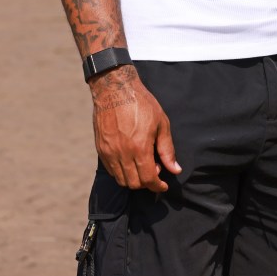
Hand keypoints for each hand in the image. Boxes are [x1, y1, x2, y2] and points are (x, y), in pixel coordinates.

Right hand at [90, 65, 180, 191]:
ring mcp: (109, 153)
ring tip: (142, 164)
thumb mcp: (161, 123)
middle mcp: (122, 154)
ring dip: (133, 179)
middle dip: (146, 183)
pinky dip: (121, 172)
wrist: (115, 89)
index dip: (157, 186)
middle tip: (154, 170)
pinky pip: (111, 170)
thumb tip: (175, 169)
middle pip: (134, 183)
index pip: (148, 179)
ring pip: (121, 179)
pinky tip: (130, 160)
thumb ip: (167, 149)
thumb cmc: (141, 103)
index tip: (163, 185)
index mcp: (139, 148)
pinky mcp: (101, 149)